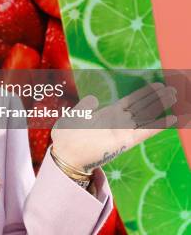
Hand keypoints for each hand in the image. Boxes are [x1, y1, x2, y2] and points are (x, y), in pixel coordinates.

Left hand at [51, 82, 177, 172]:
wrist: (64, 155)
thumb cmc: (66, 137)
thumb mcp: (73, 116)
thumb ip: (85, 107)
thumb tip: (93, 98)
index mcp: (107, 114)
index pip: (130, 101)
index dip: (143, 93)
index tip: (156, 84)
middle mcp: (118, 122)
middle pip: (142, 106)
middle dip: (157, 97)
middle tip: (172, 88)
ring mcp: (122, 131)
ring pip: (146, 115)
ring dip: (160, 106)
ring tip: (174, 95)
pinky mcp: (124, 142)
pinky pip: (145, 132)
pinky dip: (159, 125)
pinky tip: (172, 118)